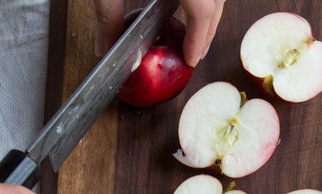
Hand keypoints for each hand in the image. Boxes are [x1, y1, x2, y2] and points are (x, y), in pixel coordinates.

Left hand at [93, 0, 224, 65]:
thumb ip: (108, 14)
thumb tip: (105, 48)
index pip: (202, 10)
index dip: (199, 38)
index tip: (190, 60)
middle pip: (216, 1)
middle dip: (208, 30)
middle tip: (196, 53)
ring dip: (208, 12)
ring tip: (195, 32)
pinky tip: (186, 4)